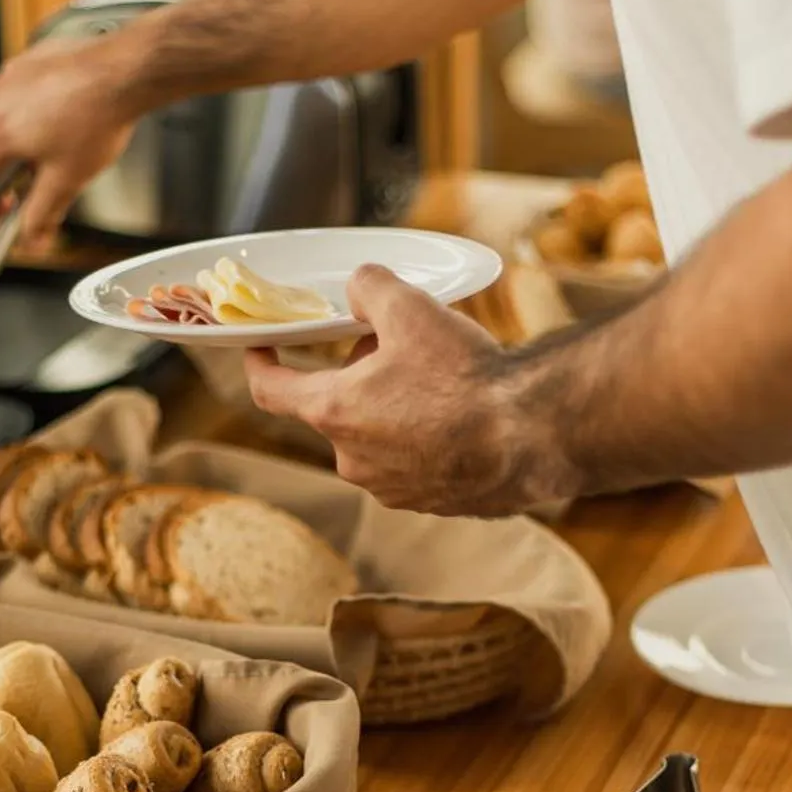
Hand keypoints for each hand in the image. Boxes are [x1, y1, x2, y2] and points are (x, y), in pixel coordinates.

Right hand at [0, 35, 138, 245]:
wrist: (124, 71)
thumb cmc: (98, 115)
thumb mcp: (68, 180)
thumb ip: (42, 213)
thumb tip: (32, 235)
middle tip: (2, 208)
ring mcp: (8, 80)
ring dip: (4, 154)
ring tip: (29, 174)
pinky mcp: (25, 66)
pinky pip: (12, 102)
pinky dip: (19, 125)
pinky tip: (45, 137)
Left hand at [244, 264, 564, 514]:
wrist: (532, 437)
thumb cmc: (466, 378)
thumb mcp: (411, 309)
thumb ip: (369, 288)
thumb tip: (358, 287)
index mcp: (334, 412)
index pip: (271, 390)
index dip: (260, 364)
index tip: (259, 349)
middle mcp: (354, 460)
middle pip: (338, 407)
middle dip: (361, 375)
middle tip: (403, 347)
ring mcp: (393, 489)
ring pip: (380, 436)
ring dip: (397, 409)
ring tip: (446, 384)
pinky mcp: (431, 504)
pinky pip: (417, 463)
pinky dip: (431, 440)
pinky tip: (468, 419)